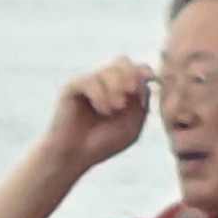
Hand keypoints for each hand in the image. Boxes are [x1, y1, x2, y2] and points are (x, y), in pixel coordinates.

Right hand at [35, 59, 155, 173]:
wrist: (74, 157)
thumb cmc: (103, 143)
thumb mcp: (132, 126)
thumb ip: (142, 104)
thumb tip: (145, 81)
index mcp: (120, 88)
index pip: (136, 68)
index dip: (143, 72)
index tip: (143, 88)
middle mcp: (103, 81)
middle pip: (122, 61)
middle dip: (130, 75)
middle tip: (131, 93)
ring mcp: (87, 82)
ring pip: (107, 70)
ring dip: (115, 89)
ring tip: (113, 110)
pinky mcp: (72, 86)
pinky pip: (91, 80)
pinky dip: (101, 95)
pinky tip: (103, 111)